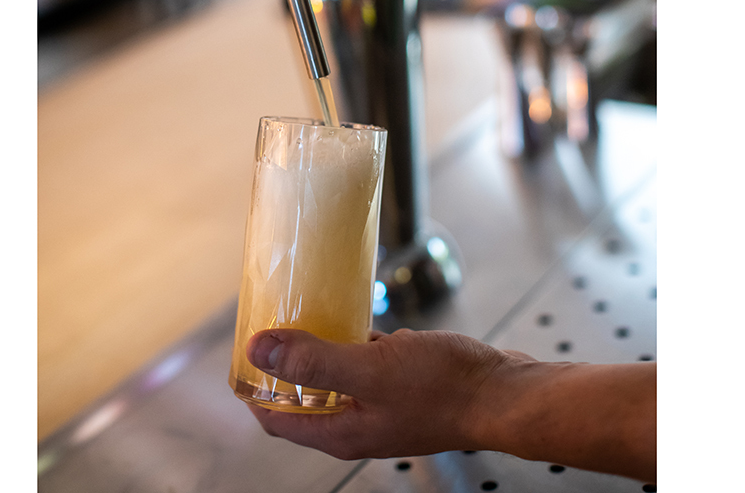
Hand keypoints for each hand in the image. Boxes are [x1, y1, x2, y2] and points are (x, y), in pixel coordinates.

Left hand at [245, 327, 532, 459]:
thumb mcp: (370, 370)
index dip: (253, 387)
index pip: (276, 418)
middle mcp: (357, 421)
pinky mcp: (401, 384)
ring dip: (316, 350)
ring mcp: (380, 403)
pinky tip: (355, 318)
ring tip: (305, 314)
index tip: (244, 352)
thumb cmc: (443, 389)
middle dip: (282, 365)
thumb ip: (314, 361)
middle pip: (301, 397)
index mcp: (341, 430)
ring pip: (333, 377)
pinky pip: (363, 363)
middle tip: (272, 324)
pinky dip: (351, 342)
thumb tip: (259, 349)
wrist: (500, 391)